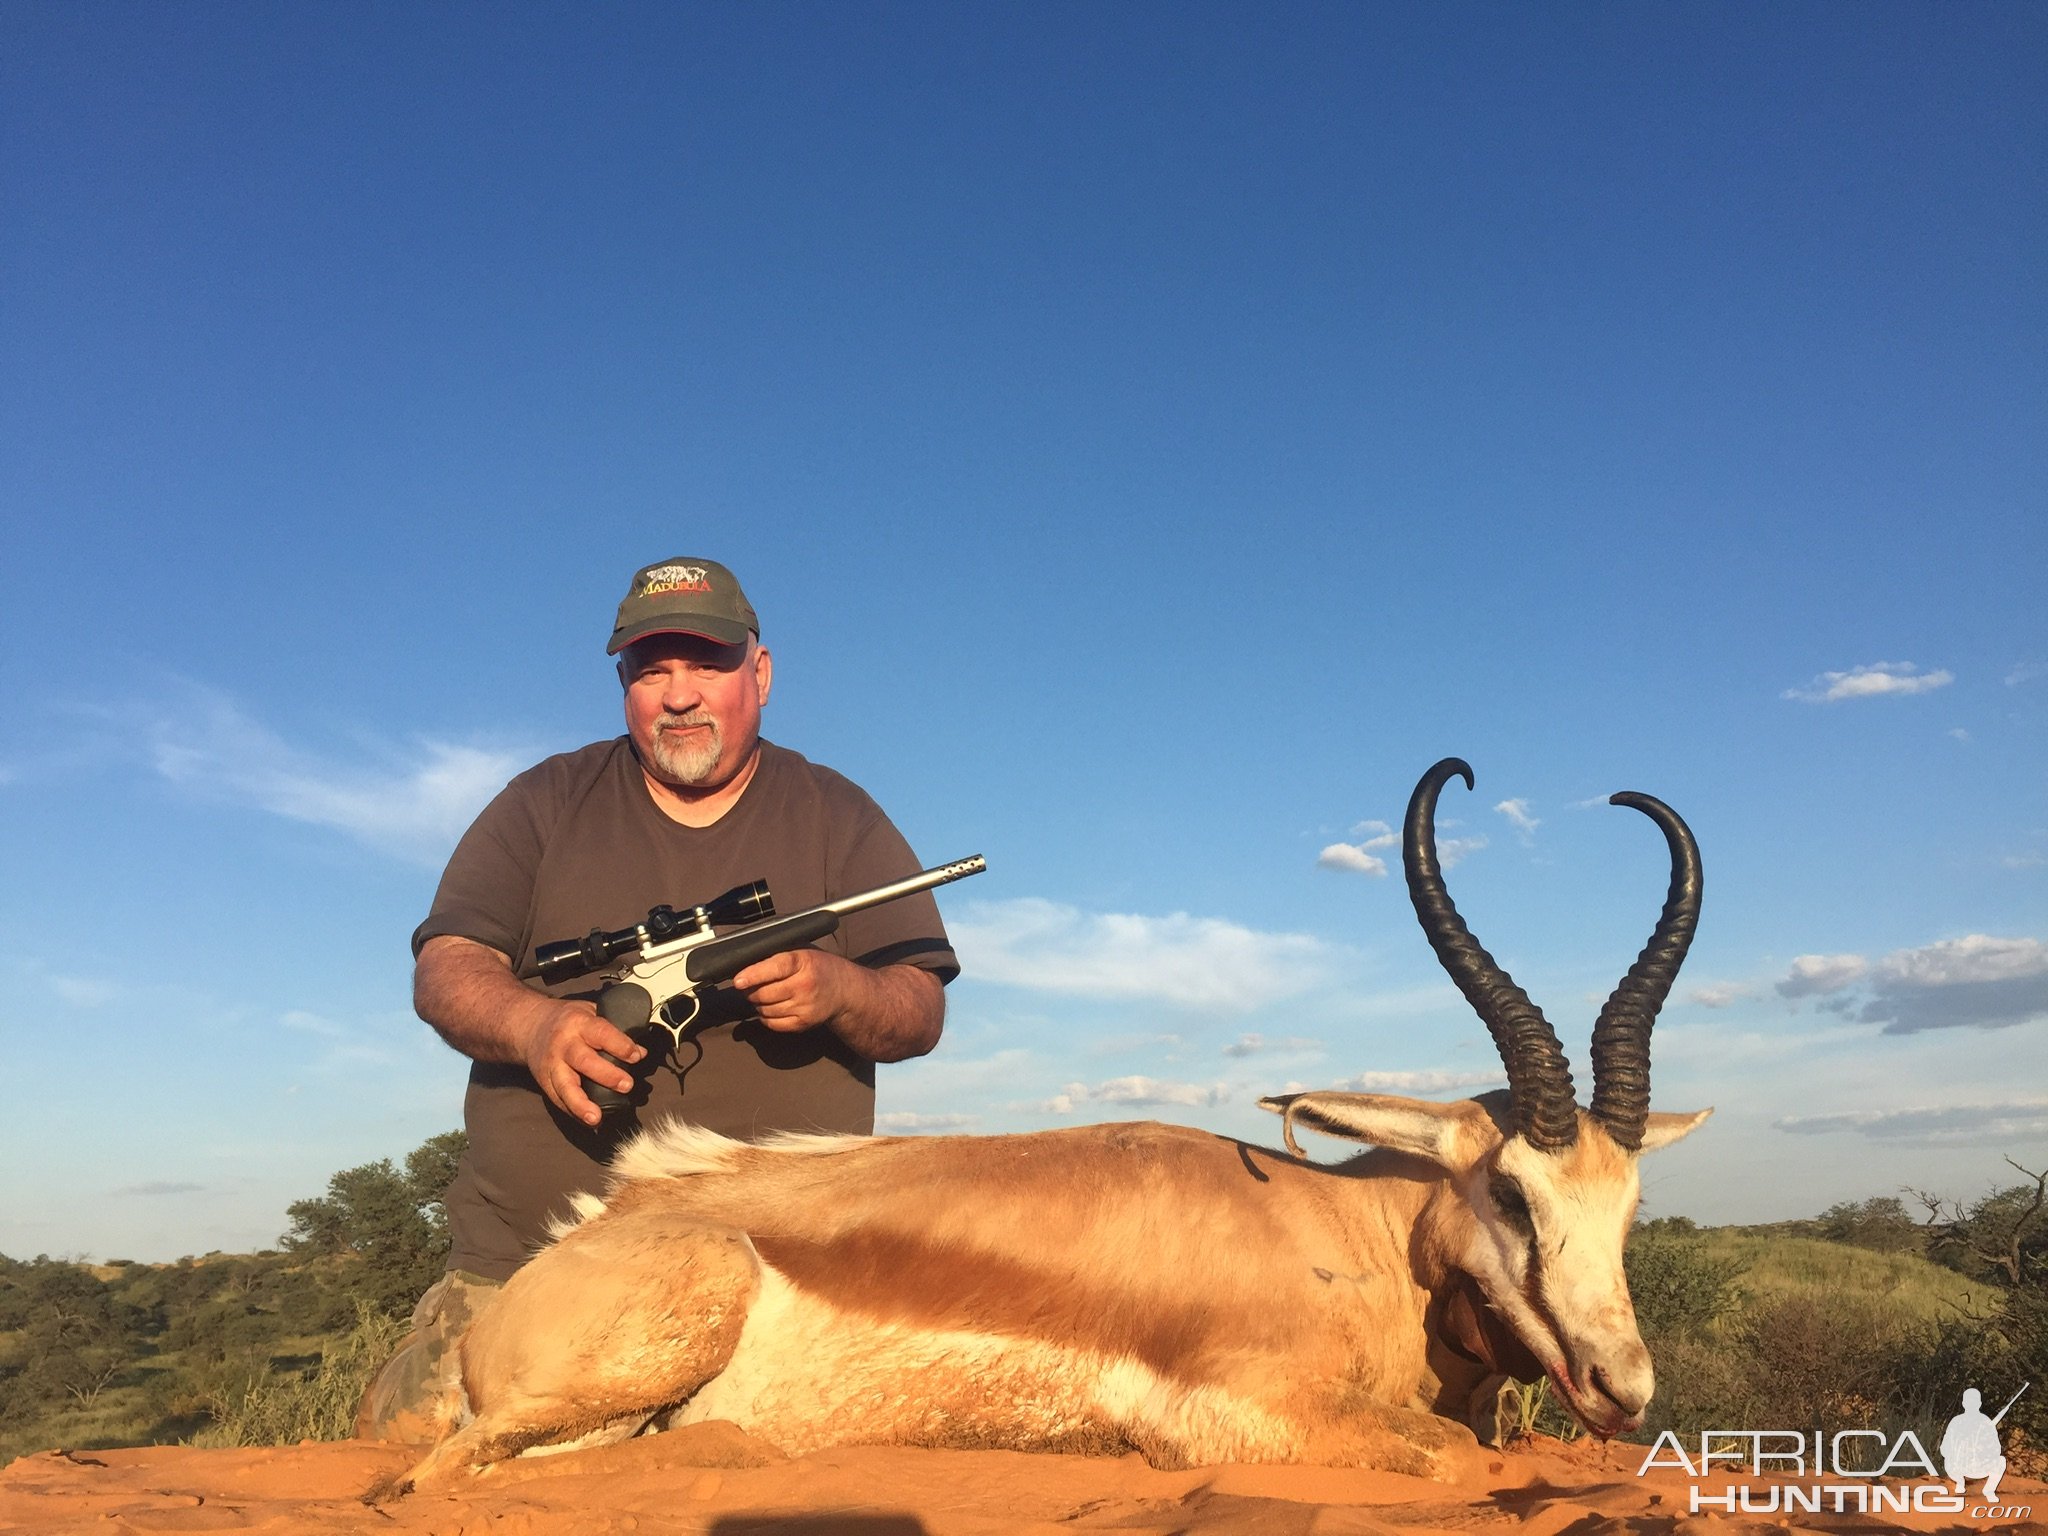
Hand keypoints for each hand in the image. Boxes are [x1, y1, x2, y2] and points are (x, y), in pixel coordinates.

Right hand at [517, 995, 647, 1125]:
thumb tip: (641, 1052)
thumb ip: (615, 1031)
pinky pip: (558, 1100)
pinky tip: (588, 1122)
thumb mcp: (591, 1013)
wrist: (530, 1026)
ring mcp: (552, 1065)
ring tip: (596, 1118)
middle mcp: (564, 1044)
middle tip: (627, 1085)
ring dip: (581, 1104)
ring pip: (565, 1086)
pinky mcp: (544, 1082)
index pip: (601, 1033)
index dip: (620, 1045)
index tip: (636, 1056)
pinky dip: (573, 1113)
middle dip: (606, 1075)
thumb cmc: (568, 1020)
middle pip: (584, 1061)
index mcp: (579, 1023)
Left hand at [731, 948, 860, 1033]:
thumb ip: (778, 957)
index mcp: (804, 962)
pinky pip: (773, 1024)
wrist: (844, 991)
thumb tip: (746, 968)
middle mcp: (804, 985)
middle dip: (751, 991)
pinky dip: (765, 1017)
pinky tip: (770, 1008)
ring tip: (763, 996)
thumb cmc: (819, 967)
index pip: (774, 968)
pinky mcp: (803, 1023)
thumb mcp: (802, 952)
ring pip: (765, 1009)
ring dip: (757, 1004)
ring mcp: (804, 1007)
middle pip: (764, 993)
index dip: (753, 975)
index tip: (738, 981)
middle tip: (749, 987)